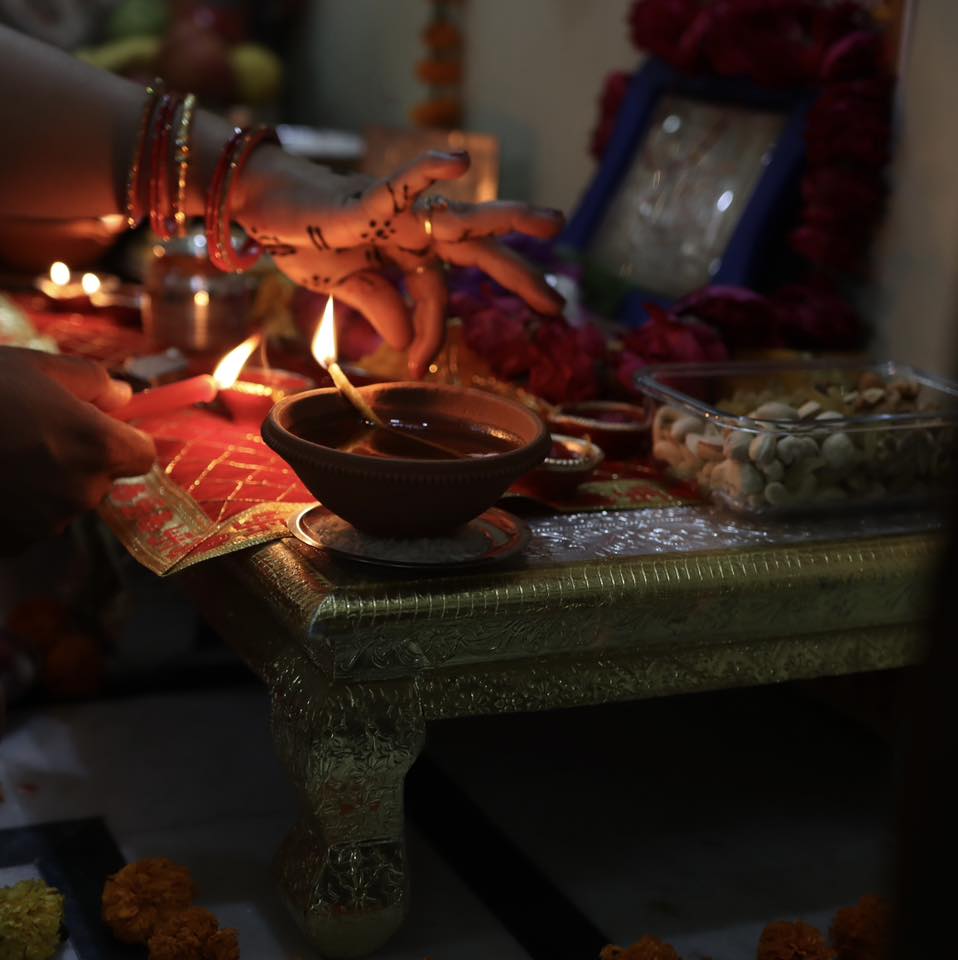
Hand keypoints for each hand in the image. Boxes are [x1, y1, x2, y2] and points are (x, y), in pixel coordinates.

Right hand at [0, 347, 155, 551]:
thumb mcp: (39, 367)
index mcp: (99, 447)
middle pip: (101, 479)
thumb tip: (124, 398)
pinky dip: (15, 507)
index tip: (100, 427)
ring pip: (64, 503)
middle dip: (79, 459)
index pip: (142, 455)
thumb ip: (94, 381)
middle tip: (34, 433)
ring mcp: (46, 522)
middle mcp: (82, 491)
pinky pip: (29, 523)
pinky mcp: (13, 543)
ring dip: (46, 485)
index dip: (124, 439)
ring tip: (3, 455)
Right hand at [237, 149, 565, 376]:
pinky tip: (457, 162)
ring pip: (461, 218)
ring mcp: (397, 212)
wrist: (263, 207)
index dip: (432, 334)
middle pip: (477, 254)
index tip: (418, 366)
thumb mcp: (347, 287)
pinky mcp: (367, 197)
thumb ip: (381, 308)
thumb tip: (407, 341)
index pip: (437, 298)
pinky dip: (426, 171)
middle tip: (558, 305)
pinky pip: (400, 184)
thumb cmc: (305, 241)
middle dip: (518, 276)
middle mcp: (414, 231)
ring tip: (553, 223)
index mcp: (410, 254)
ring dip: (508, 218)